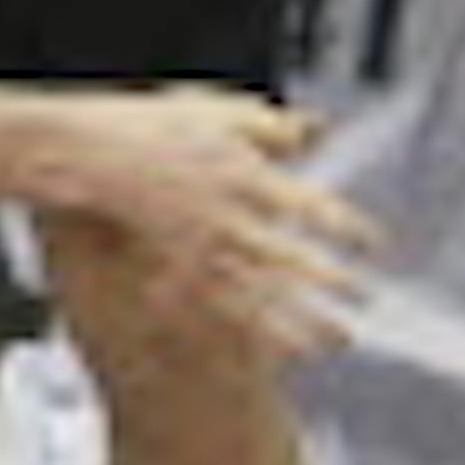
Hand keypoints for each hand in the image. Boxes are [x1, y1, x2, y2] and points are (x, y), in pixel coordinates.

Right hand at [57, 84, 376, 360]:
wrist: (90, 151)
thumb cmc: (154, 125)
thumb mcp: (217, 111)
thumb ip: (270, 124)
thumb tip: (313, 129)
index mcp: (248, 174)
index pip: (314, 207)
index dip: (350, 228)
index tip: (374, 245)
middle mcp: (232, 216)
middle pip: (295, 259)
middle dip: (335, 283)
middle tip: (366, 300)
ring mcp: (202, 248)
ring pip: (265, 298)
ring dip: (303, 322)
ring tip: (335, 342)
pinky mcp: (177, 268)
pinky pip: (219, 310)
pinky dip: (249, 335)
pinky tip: (272, 354)